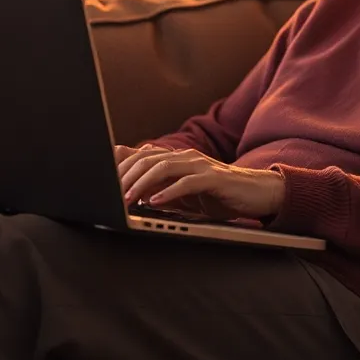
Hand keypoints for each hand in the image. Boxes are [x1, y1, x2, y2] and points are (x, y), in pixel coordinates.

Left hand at [114, 144, 284, 221]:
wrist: (258, 193)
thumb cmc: (219, 195)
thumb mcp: (183, 193)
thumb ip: (160, 188)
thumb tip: (130, 193)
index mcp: (176, 158)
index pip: (140, 156)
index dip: (119, 167)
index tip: (101, 183)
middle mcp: (185, 157)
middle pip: (147, 159)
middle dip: (124, 177)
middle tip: (109, 196)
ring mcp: (200, 165)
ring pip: (163, 167)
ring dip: (141, 184)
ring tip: (126, 200)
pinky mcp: (214, 178)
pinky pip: (187, 182)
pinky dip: (168, 192)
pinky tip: (154, 203)